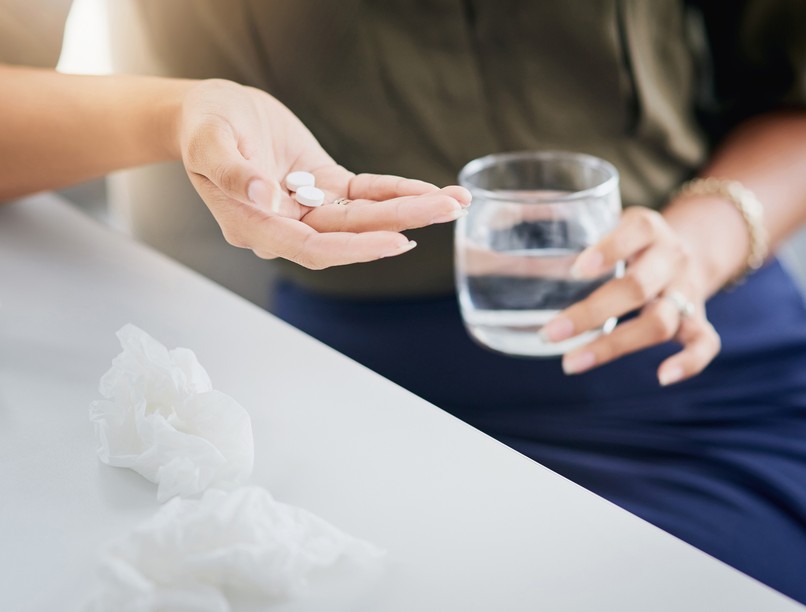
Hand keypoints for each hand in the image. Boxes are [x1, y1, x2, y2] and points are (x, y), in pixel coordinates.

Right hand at [176, 79, 469, 268]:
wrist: (211, 112)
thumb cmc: (203, 126)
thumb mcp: (207, 141)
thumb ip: (230, 171)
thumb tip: (261, 195)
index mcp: (254, 226)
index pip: (312, 247)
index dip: (355, 248)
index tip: (396, 241)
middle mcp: (286, 225)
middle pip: (349, 235)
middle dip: (401, 223)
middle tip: (448, 210)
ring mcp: (308, 208)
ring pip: (364, 218)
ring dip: (409, 210)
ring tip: (453, 202)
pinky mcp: (324, 188)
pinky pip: (364, 195)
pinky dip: (395, 192)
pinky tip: (428, 192)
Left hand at [541, 207, 720, 385]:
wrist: (692, 248)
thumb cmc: (629, 241)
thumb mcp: (607, 222)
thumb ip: (565, 231)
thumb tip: (491, 238)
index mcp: (648, 228)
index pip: (635, 232)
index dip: (609, 249)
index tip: (575, 270)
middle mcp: (670, 259)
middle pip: (636, 288)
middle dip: (591, 313)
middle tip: (549, 334)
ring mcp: (687, 291)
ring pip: (660, 322)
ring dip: (615, 345)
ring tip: (571, 363)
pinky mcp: (697, 319)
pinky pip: (705, 342)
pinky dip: (690, 362)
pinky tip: (662, 377)